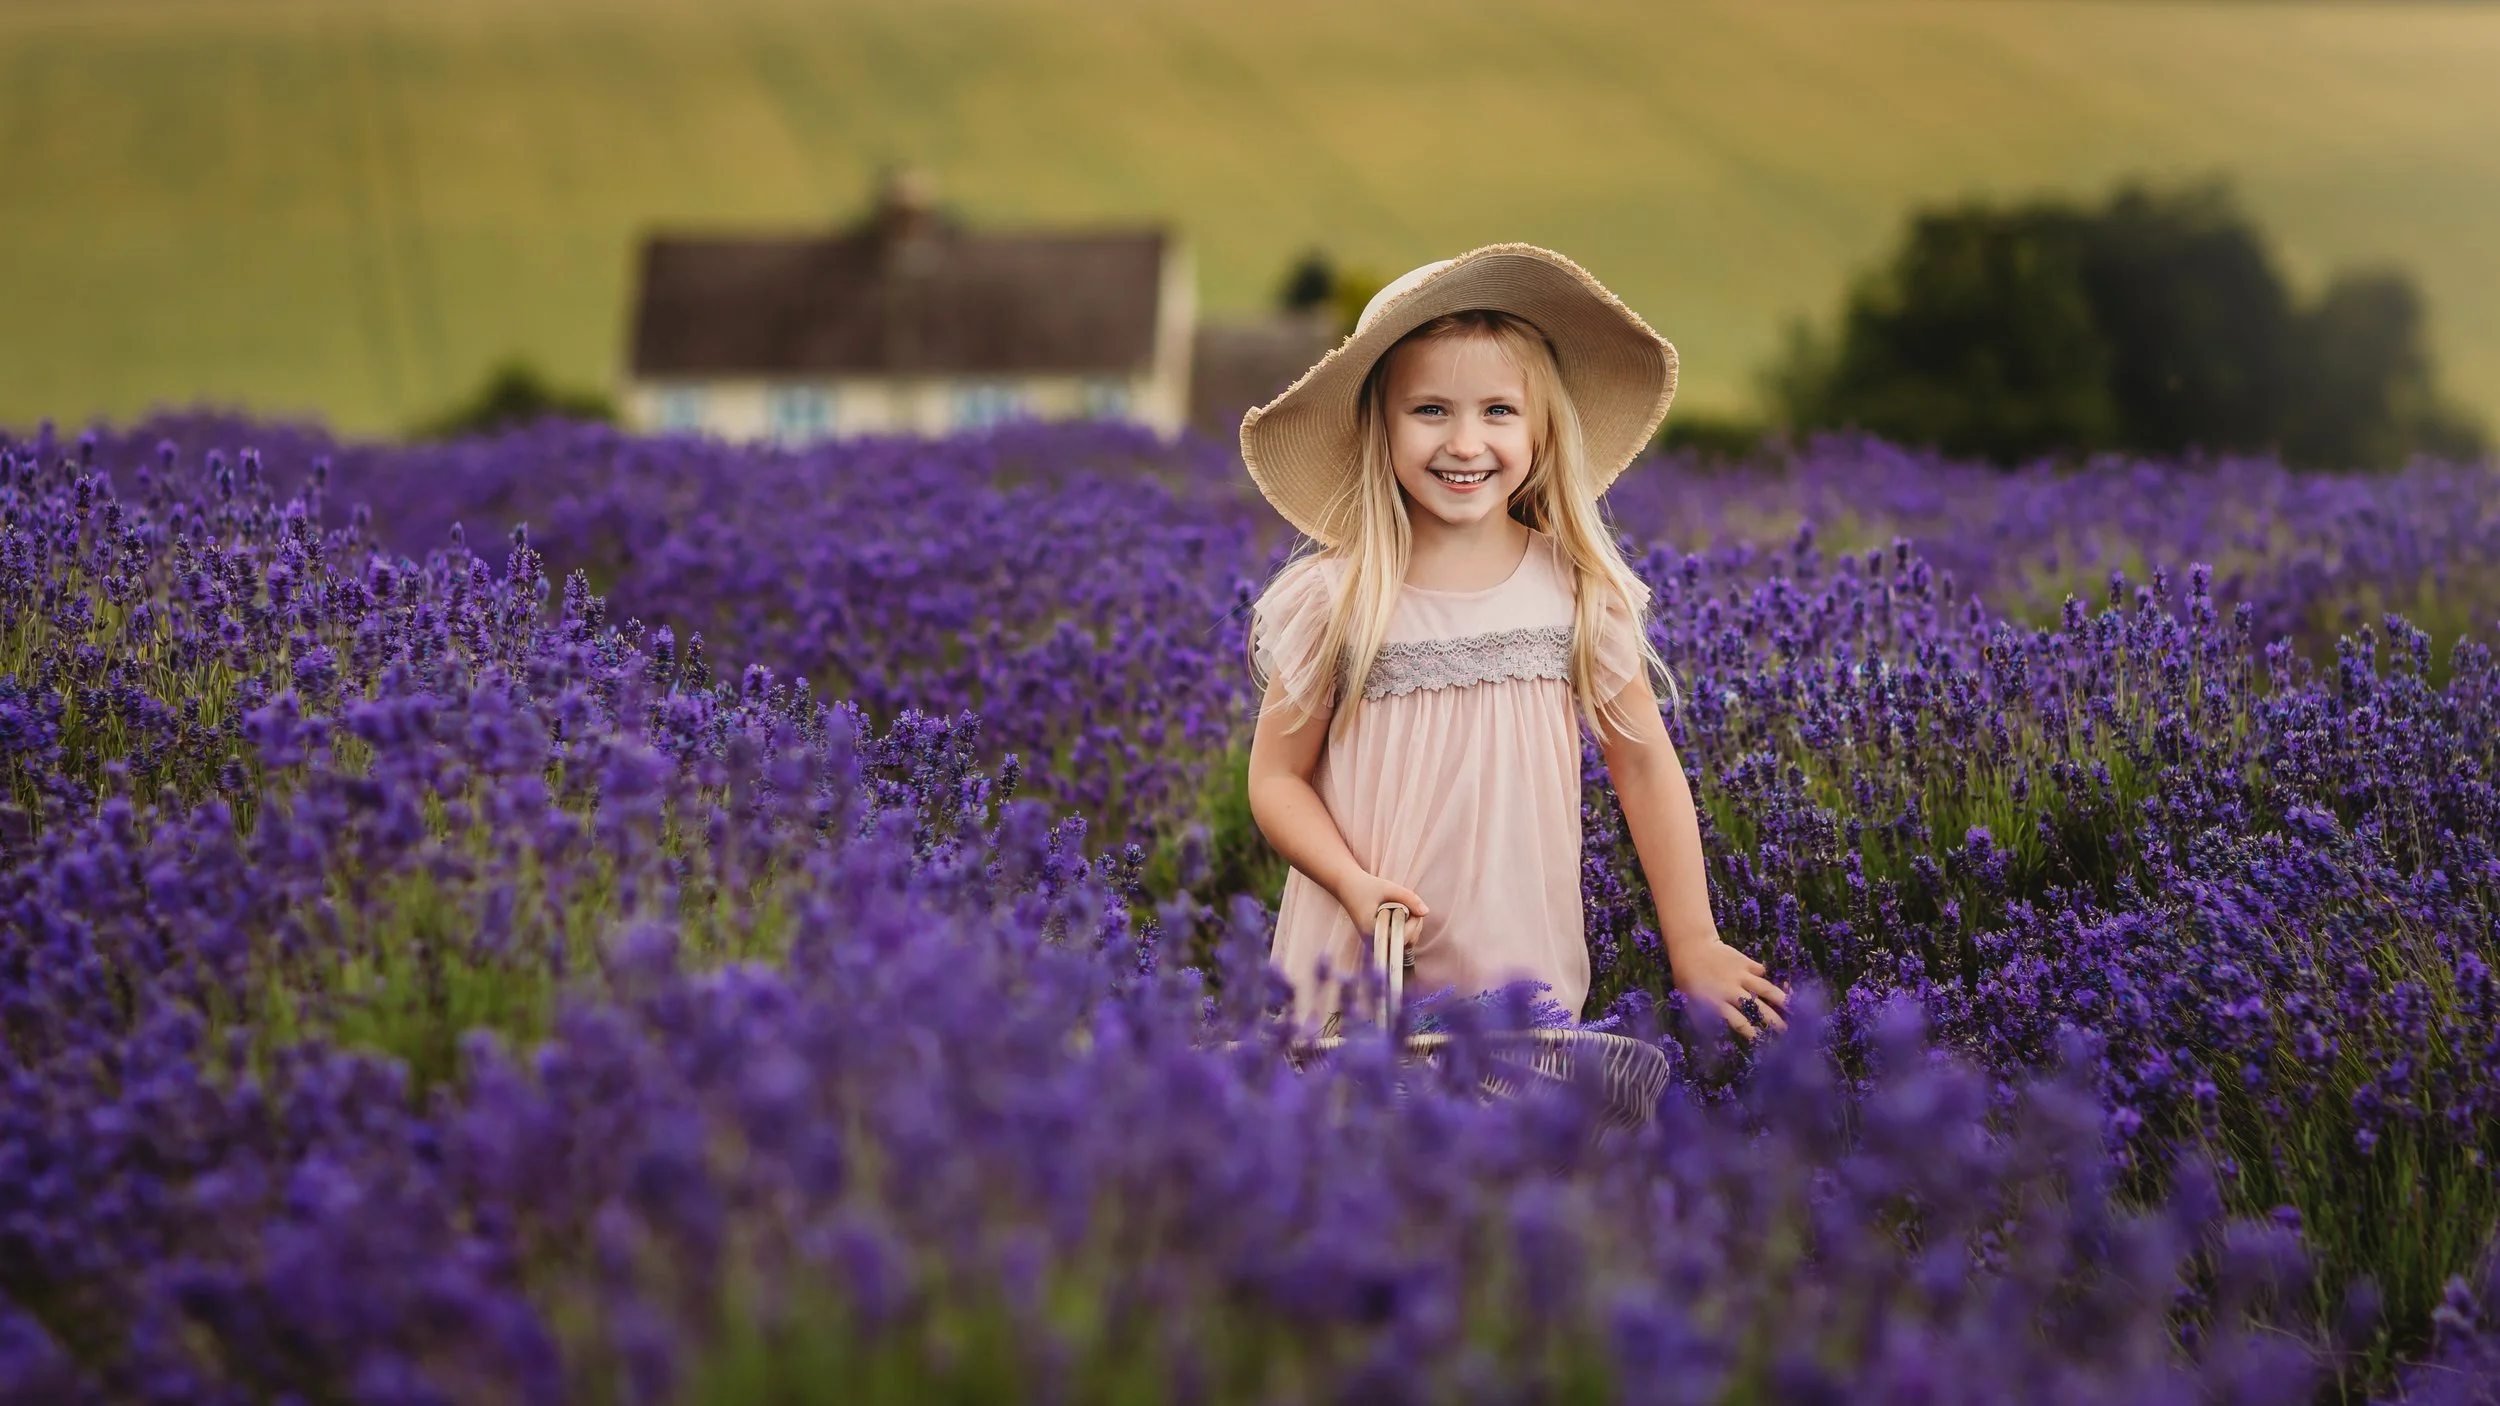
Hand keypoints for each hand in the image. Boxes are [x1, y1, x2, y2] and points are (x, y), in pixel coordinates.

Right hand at [1332, 871, 1428, 936]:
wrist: (1347, 887)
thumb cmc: (1365, 887)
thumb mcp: (1388, 887)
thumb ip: (1409, 898)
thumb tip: (1426, 912)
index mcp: (1372, 931)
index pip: (1404, 937)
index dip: (1414, 922)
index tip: (1410, 905)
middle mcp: (1373, 941)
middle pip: (1407, 942)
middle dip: (1414, 924)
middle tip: (1408, 905)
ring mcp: (1376, 942)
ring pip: (1405, 942)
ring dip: (1410, 926)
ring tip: (1402, 909)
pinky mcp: (1379, 940)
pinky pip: (1399, 939)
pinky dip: (1405, 928)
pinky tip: (1399, 915)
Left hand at [1671, 940, 1788, 1040]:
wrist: (1692, 947)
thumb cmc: (1688, 978)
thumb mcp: (1690, 1002)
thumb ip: (1703, 1020)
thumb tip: (1715, 1039)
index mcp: (1718, 1002)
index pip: (1739, 1021)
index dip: (1751, 1031)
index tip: (1762, 1039)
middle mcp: (1731, 991)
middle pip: (1757, 1008)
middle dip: (1773, 1020)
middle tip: (1786, 1030)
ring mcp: (1740, 975)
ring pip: (1765, 988)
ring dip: (1780, 998)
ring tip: (1794, 1007)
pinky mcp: (1744, 962)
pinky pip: (1760, 970)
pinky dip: (1768, 976)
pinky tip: (1780, 981)